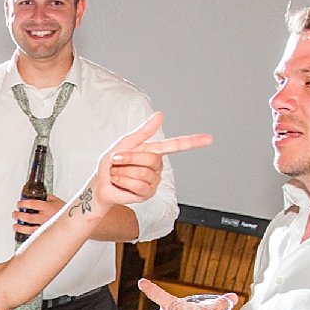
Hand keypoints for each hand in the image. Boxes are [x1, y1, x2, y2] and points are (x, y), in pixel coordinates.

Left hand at [12, 194, 62, 239]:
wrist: (73, 222)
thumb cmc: (65, 212)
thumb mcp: (56, 200)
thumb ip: (46, 197)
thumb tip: (37, 196)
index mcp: (48, 207)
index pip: (31, 204)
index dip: (22, 203)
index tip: (19, 204)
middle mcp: (46, 218)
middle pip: (27, 217)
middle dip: (18, 215)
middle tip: (15, 213)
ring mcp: (45, 227)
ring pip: (28, 229)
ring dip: (19, 227)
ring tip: (16, 226)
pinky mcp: (45, 235)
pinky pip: (33, 236)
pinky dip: (26, 234)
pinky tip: (23, 233)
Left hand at [91, 113, 212, 208]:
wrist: (101, 184)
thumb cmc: (111, 164)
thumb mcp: (125, 143)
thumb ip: (144, 131)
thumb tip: (160, 115)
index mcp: (154, 151)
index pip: (177, 145)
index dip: (193, 142)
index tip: (209, 139)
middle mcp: (157, 166)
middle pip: (151, 158)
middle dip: (129, 158)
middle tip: (116, 160)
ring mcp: (154, 181)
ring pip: (144, 173)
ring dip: (124, 171)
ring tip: (117, 172)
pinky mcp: (147, 194)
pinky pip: (140, 185)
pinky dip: (124, 181)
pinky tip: (119, 181)